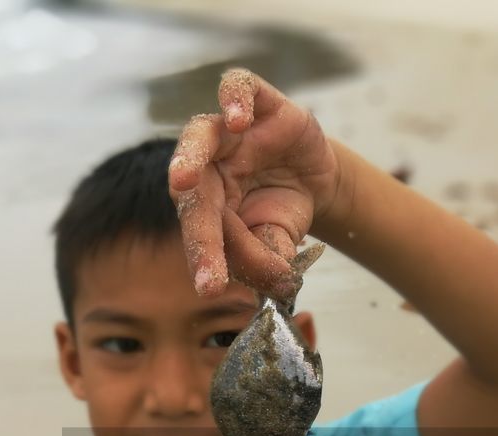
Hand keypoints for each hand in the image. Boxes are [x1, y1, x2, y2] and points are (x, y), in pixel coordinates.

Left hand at [168, 68, 341, 301]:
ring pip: (198, 134)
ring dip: (188, 155)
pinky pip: (238, 88)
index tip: (211, 286)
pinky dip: (234, 98)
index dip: (205, 256)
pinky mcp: (259, 101)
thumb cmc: (283, 210)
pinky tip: (239, 119)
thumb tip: (262, 271)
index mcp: (206, 205)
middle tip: (199, 242)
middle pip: (192, 189)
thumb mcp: (278, 240)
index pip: (199, 230)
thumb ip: (265, 257)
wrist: (314, 176)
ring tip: (184, 179)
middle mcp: (209, 167)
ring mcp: (230, 132)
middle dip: (195, 220)